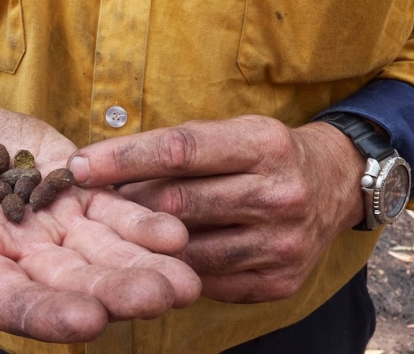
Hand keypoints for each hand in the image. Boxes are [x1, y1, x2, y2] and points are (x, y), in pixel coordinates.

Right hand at [0, 98, 200, 342]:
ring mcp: (53, 229)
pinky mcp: (78, 198)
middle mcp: (18, 255)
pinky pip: (115, 215)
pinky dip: (143, 221)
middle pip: (71, 284)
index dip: (44, 311)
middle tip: (163, 296)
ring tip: (185, 274)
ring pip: (103, 255)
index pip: (7, 300)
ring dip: (144, 265)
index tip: (85, 323)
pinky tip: (175, 228)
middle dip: (116, 292)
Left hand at [68, 115, 364, 302]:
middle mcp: (278, 194)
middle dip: (127, 206)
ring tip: (126, 234)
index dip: (122, 158)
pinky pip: (208, 281)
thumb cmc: (266, 155)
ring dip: (147, 244)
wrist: (335, 186)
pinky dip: (179, 267)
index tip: (78, 165)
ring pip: (187, 251)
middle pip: (178, 205)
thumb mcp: (235, 131)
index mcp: (264, 145)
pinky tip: (166, 257)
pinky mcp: (278, 281)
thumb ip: (180, 149)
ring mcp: (281, 244)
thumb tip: (104, 167)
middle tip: (93, 206)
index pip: (179, 150)